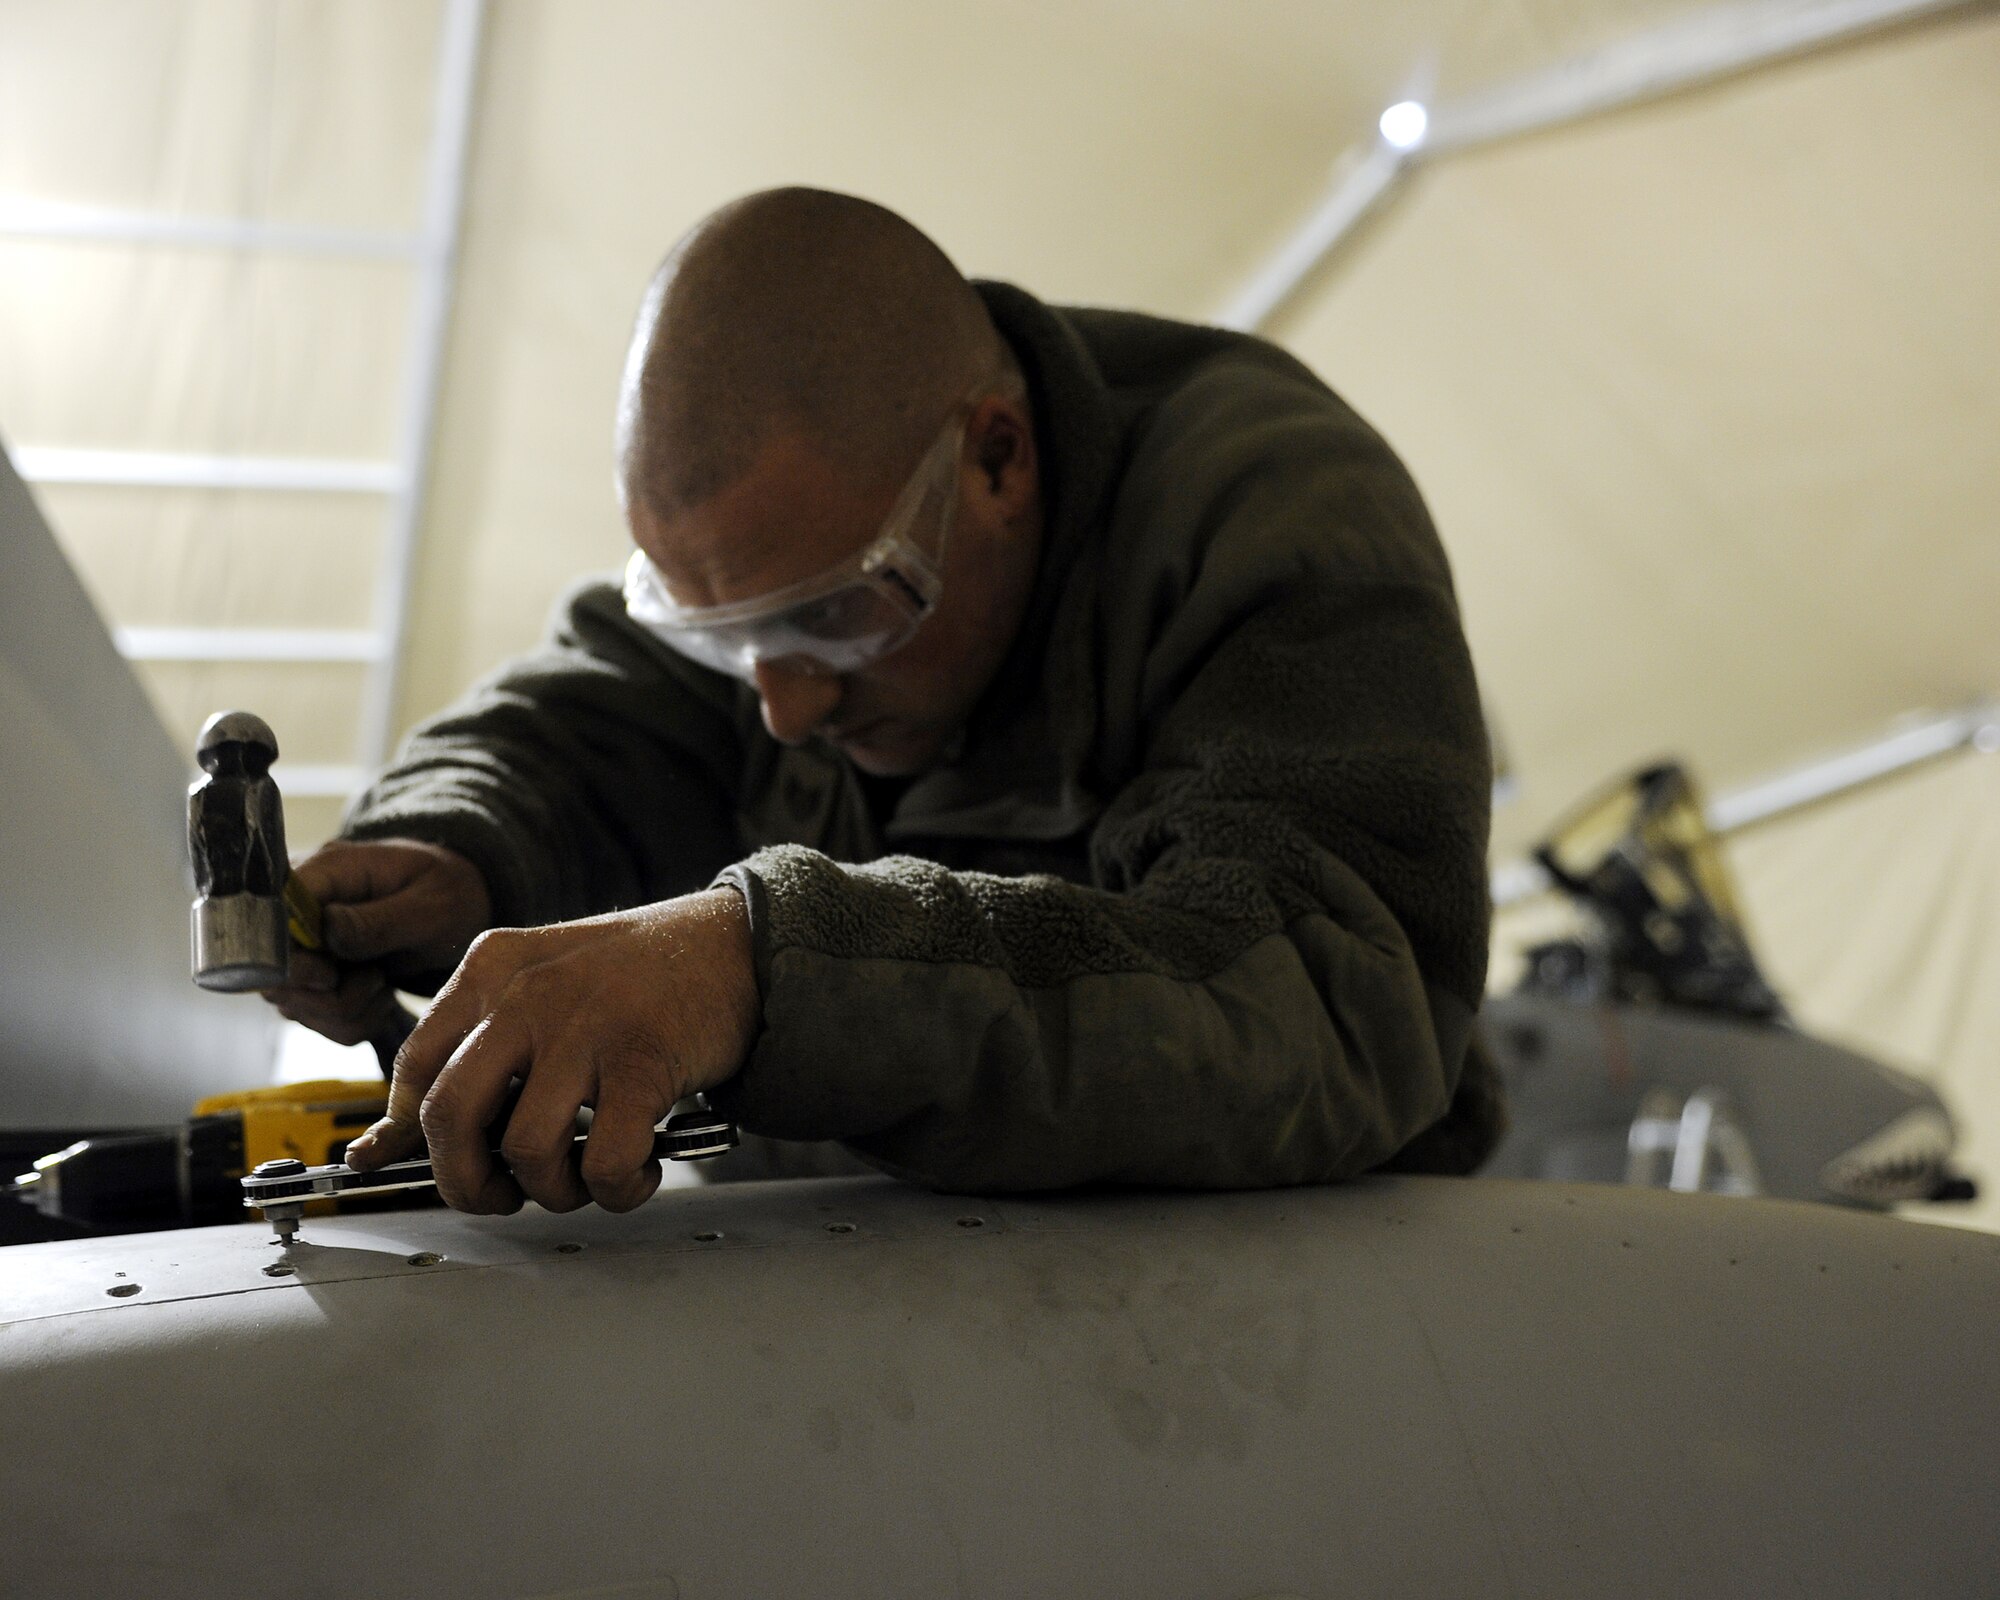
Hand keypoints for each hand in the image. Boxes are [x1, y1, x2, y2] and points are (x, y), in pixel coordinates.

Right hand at [261, 838, 490, 1044]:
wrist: (460, 906)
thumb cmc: (450, 893)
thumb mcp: (430, 905)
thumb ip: (379, 920)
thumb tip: (326, 930)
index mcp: (325, 871)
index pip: (269, 916)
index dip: (291, 958)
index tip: (332, 976)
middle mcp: (300, 909)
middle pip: (273, 973)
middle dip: (328, 996)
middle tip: (376, 981)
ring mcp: (302, 947)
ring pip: (294, 1005)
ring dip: (347, 1011)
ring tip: (384, 984)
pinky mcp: (312, 978)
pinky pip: (317, 1019)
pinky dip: (352, 1021)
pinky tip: (379, 998)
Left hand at [342, 888, 758, 1214]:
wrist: (735, 941)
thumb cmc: (643, 971)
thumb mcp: (546, 976)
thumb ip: (485, 1036)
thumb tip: (407, 1133)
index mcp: (493, 970)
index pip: (414, 1067)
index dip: (408, 1135)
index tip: (425, 1164)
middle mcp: (528, 993)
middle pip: (448, 1115)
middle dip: (464, 1181)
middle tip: (496, 1195)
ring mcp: (585, 1027)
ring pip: (527, 1150)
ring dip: (554, 1191)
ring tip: (584, 1178)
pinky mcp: (643, 1062)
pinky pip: (606, 1161)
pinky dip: (619, 1189)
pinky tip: (637, 1172)